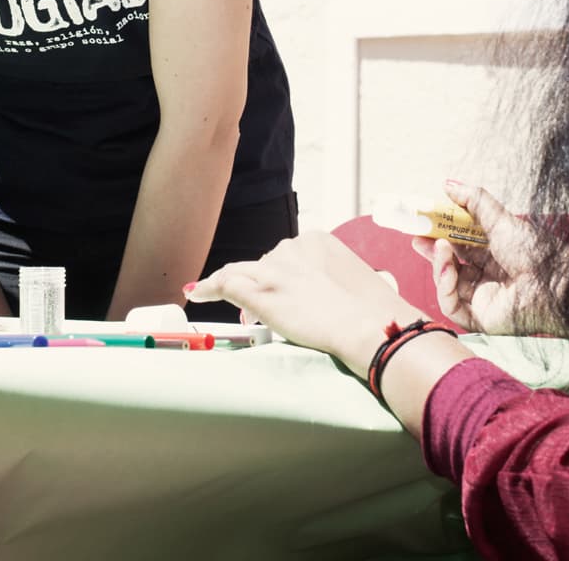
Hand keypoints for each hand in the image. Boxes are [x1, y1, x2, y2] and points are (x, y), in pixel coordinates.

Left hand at [188, 231, 422, 372]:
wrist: (368, 327)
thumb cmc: (371, 313)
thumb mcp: (354, 281)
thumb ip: (332, 280)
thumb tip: (326, 295)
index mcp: (316, 241)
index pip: (284, 256)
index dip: (277, 276)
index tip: (278, 289)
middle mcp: (290, 250)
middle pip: (262, 265)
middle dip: (259, 285)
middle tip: (261, 308)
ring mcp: (273, 272)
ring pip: (238, 272)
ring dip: (226, 285)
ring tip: (210, 293)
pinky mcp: (261, 294)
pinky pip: (226, 285)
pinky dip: (208, 288)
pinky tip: (196, 293)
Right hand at [408, 182, 553, 335]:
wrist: (555, 283)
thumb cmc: (535, 251)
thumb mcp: (501, 220)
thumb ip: (474, 200)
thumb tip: (448, 184)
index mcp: (495, 254)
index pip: (461, 243)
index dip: (442, 232)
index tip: (424, 220)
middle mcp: (488, 277)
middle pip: (451, 265)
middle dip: (432, 250)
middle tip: (416, 236)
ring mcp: (483, 299)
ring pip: (448, 284)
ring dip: (439, 264)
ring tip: (439, 246)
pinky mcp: (481, 319)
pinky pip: (452, 307)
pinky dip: (444, 287)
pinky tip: (447, 270)